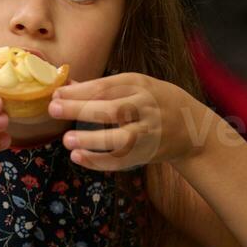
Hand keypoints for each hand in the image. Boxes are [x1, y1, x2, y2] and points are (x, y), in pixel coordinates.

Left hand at [47, 71, 201, 171]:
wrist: (191, 126)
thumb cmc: (154, 101)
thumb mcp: (135, 86)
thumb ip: (102, 88)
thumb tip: (67, 86)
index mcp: (139, 85)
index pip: (106, 87)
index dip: (79, 91)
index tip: (56, 93)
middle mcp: (145, 107)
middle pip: (112, 109)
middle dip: (81, 109)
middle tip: (54, 109)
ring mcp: (148, 132)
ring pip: (120, 138)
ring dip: (92, 140)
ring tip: (67, 141)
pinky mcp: (148, 152)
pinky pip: (122, 160)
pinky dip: (99, 161)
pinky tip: (79, 158)